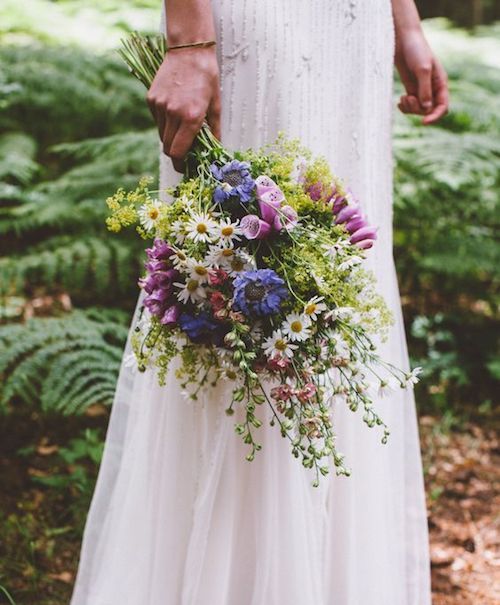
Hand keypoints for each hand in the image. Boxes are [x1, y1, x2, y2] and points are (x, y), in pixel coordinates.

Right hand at [146, 47, 220, 171]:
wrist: (189, 50)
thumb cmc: (207, 77)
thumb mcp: (215, 105)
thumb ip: (214, 130)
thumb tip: (215, 150)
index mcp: (190, 117)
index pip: (178, 152)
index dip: (180, 163)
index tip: (184, 167)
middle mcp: (172, 113)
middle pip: (168, 147)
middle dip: (176, 154)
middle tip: (185, 153)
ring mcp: (159, 106)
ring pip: (162, 135)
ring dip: (171, 138)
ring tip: (182, 129)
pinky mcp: (151, 99)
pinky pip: (157, 121)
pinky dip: (165, 123)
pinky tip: (174, 112)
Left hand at [395, 29, 448, 124]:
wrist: (403, 39)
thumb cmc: (416, 50)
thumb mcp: (422, 69)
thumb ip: (425, 89)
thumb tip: (427, 108)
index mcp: (440, 83)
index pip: (443, 106)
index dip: (435, 116)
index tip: (424, 122)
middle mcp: (432, 88)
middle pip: (428, 110)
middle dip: (418, 110)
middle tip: (408, 99)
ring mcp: (421, 89)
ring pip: (418, 109)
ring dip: (410, 108)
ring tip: (403, 98)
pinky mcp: (410, 88)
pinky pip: (410, 105)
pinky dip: (404, 106)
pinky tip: (399, 101)